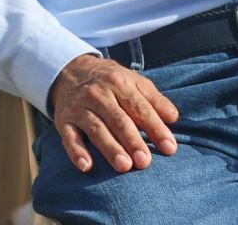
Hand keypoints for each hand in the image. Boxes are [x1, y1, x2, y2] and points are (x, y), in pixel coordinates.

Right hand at [48, 54, 179, 173]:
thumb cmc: (111, 82)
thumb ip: (154, 99)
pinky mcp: (64, 121)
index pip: (140, 107)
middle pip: (118, 119)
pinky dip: (76, 152)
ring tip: (124, 166)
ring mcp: (79, 108)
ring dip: (110, 148)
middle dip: (132, 140)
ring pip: (96, 129)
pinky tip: (86, 166)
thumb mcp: (134, 82)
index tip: (169, 148)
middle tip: (144, 161)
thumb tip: (173, 117)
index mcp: (118, 83)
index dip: (155, 128)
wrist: (71, 71)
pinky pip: (69, 137)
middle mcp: (98, 94)